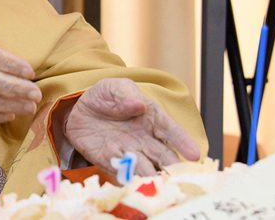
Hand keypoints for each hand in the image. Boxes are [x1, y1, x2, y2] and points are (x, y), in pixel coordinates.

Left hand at [64, 78, 200, 176]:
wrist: (80, 109)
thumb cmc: (105, 96)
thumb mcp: (114, 87)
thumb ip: (125, 93)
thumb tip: (138, 104)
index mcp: (152, 119)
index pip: (171, 131)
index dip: (183, 142)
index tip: (194, 154)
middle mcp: (145, 140)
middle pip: (163, 156)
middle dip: (172, 167)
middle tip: (179, 178)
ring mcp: (129, 153)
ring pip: (145, 169)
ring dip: (151, 177)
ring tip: (157, 185)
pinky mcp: (111, 162)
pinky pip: (121, 173)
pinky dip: (128, 180)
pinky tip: (132, 187)